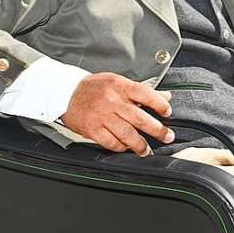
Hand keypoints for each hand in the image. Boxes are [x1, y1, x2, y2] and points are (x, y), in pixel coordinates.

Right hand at [60, 73, 174, 155]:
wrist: (65, 93)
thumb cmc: (93, 87)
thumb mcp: (117, 82)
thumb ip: (141, 91)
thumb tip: (164, 97)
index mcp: (120, 86)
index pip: (145, 94)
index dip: (159, 104)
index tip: (167, 112)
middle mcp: (112, 101)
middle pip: (139, 118)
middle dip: (157, 130)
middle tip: (167, 136)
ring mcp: (102, 116)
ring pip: (127, 134)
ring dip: (140, 145)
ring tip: (146, 150)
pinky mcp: (93, 129)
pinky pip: (111, 142)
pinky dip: (120, 147)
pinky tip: (125, 148)